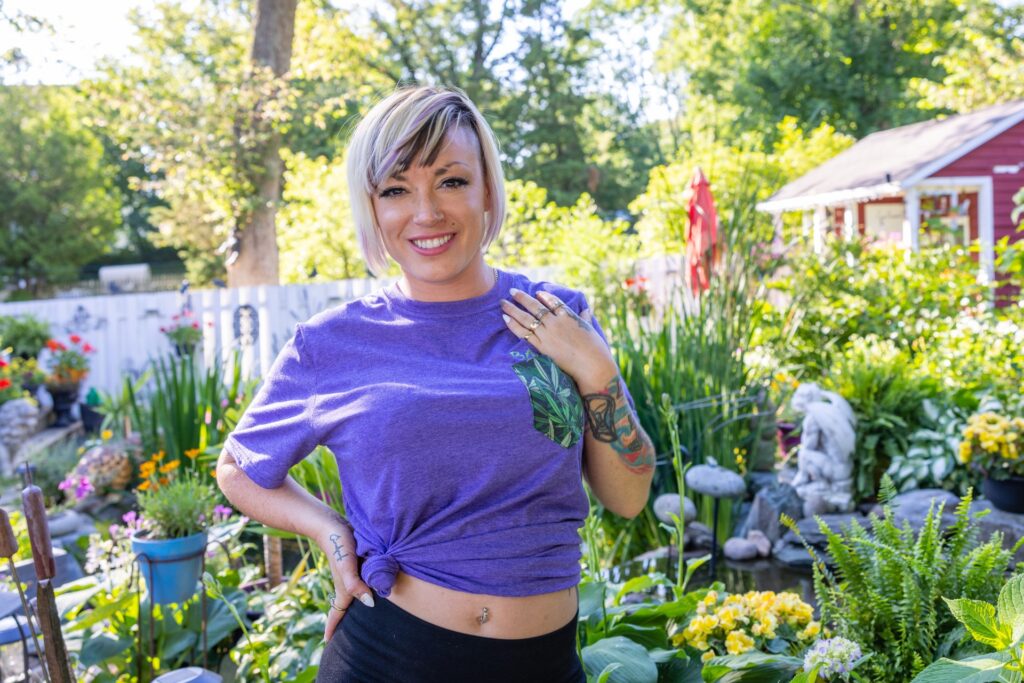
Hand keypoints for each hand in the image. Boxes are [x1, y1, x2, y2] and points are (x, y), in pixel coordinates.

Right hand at [318, 523, 373, 642]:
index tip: (328, 644)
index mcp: (344, 588)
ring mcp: (350, 572)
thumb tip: (369, 603)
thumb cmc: (339, 543)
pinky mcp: (355, 561)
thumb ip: (354, 583)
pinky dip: (361, 588)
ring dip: (353, 605)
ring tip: (358, 616)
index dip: (333, 628)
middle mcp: (347, 582)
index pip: (337, 612)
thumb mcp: (347, 564)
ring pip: (353, 593)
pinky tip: (370, 586)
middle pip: (345, 606)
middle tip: (346, 637)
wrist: (330, 522)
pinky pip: (359, 580)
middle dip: (343, 622)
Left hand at [500, 288, 616, 383]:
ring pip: (526, 318)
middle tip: (511, 291)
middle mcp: (556, 322)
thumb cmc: (596, 349)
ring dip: (513, 309)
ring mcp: (548, 334)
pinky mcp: (542, 347)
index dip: (544, 296)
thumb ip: (585, 319)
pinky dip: (514, 325)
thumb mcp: (591, 329)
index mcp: (569, 316)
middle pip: (536, 307)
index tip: (537, 292)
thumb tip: (586, 310)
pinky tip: (505, 318)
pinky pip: (524, 333)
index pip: (554, 302)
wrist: (592, 366)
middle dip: (522, 298)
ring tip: (502, 303)